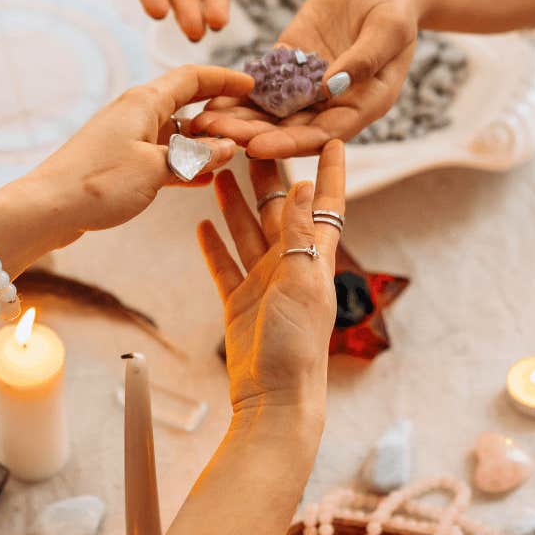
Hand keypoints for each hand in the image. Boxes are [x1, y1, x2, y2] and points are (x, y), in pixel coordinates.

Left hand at [26, 65, 253, 244]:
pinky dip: (184, 164)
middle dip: (219, 114)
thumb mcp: (156, 169)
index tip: (252, 84)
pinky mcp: (121, 162)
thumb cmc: (98, 183)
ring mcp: (128, 138)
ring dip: (203, 143)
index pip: (192, 78)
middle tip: (250, 126)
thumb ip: (195, 158)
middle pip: (187, 104)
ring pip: (176, 133)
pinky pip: (163, 156)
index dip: (224, 79)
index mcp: (144, 102)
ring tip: (234, 154)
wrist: (47, 209)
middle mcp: (136, 113)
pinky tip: (204, 178)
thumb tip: (227, 147)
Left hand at [191, 0, 420, 157]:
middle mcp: (333, 104)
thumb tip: (331, 87)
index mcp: (362, 105)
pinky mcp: (290, 64)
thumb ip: (364, 58)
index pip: (323, 135)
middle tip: (214, 137)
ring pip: (270, 112)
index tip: (257, 147)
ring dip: (238, 119)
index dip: (290, 143)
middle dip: (252, 135)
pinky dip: (238, 93)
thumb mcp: (389, 27)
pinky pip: (262, 84)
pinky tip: (208, 95)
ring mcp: (309, 86)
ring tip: (202, 121)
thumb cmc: (397, 5)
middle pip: (290, 130)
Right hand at [197, 140, 344, 414]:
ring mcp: (264, 283)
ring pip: (246, 232)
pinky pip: (224, 266)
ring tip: (220, 171)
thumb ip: (301, 234)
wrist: (274, 396)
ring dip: (235, 203)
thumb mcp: (302, 282)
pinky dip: (214, 246)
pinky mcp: (239, 302)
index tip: (332, 139)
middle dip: (268, 176)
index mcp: (315, 258)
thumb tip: (303, 185)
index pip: (326, 205)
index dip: (330, 172)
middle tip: (251, 140)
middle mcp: (290, 265)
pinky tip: (202, 225)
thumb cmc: (297, 345)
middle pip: (278, 210)